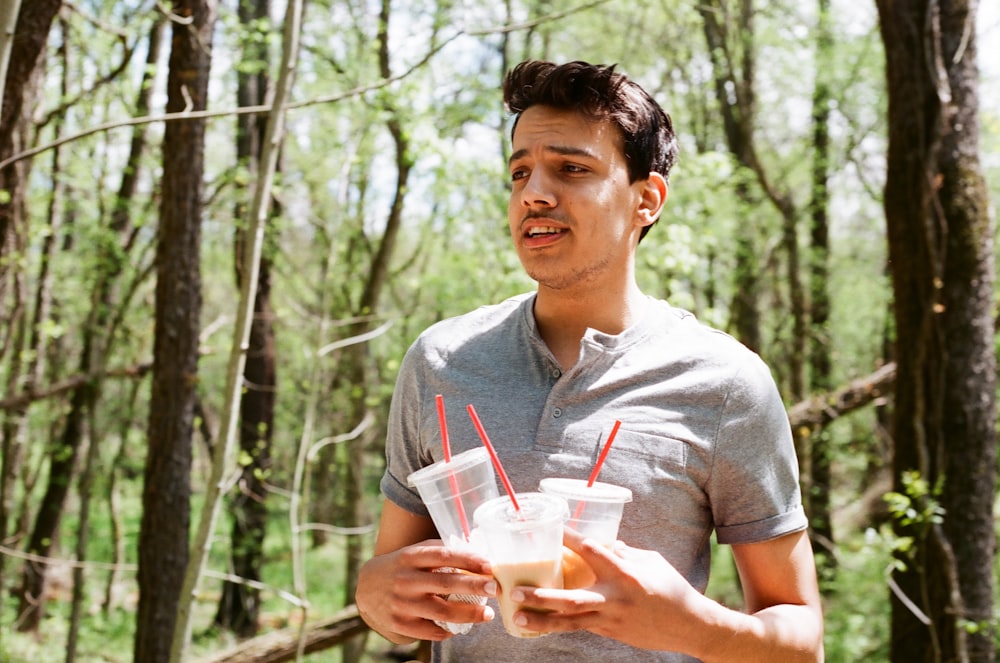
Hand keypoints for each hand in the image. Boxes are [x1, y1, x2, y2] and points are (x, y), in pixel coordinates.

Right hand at [355, 539, 496, 643]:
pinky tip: (461, 628)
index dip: (468, 560)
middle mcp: (406, 579)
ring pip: (441, 611)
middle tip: (494, 588)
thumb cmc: (401, 567)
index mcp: (411, 557)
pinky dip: (448, 631)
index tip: (489, 565)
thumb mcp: (415, 552)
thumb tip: (477, 547)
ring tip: (488, 614)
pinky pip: (430, 631)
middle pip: (446, 583)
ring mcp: (402, 603)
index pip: (444, 555)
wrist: (366, 587)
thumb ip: (440, 550)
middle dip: (474, 585)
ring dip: (468, 613)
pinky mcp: (400, 623)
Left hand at [508, 529, 703, 651]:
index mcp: (625, 573)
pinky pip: (580, 627)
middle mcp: (614, 598)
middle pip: (571, 599)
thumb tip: (604, 544)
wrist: (690, 626)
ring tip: (516, 616)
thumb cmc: (671, 587)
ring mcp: (611, 620)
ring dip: (541, 620)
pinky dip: (559, 625)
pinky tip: (538, 624)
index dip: (570, 538)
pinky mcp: (611, 633)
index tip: (550, 527)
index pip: (592, 551)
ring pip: (570, 622)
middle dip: (542, 596)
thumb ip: (624, 552)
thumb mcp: (651, 562)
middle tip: (516, 591)